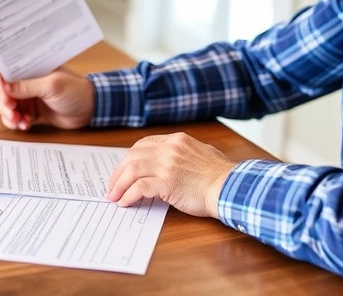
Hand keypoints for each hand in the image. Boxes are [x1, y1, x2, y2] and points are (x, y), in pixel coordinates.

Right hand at [0, 64, 94, 130]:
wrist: (89, 109)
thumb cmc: (75, 91)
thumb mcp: (52, 86)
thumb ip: (28, 86)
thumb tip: (5, 88)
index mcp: (28, 67)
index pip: (1, 68)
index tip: (5, 96)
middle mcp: (24, 79)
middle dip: (3, 102)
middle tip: (13, 112)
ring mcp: (26, 95)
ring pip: (4, 105)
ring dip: (8, 115)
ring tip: (20, 121)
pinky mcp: (29, 110)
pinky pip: (13, 117)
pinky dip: (15, 122)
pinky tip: (25, 125)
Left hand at [106, 132, 237, 217]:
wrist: (231, 187)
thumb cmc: (221, 175)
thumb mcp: (203, 153)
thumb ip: (184, 154)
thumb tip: (170, 164)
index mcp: (177, 140)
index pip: (143, 145)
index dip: (129, 158)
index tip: (122, 171)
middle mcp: (170, 149)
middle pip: (132, 156)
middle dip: (118, 172)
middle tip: (112, 186)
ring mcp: (168, 165)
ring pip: (132, 170)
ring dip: (119, 184)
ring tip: (114, 197)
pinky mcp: (167, 183)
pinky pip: (139, 187)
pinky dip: (129, 195)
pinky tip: (126, 202)